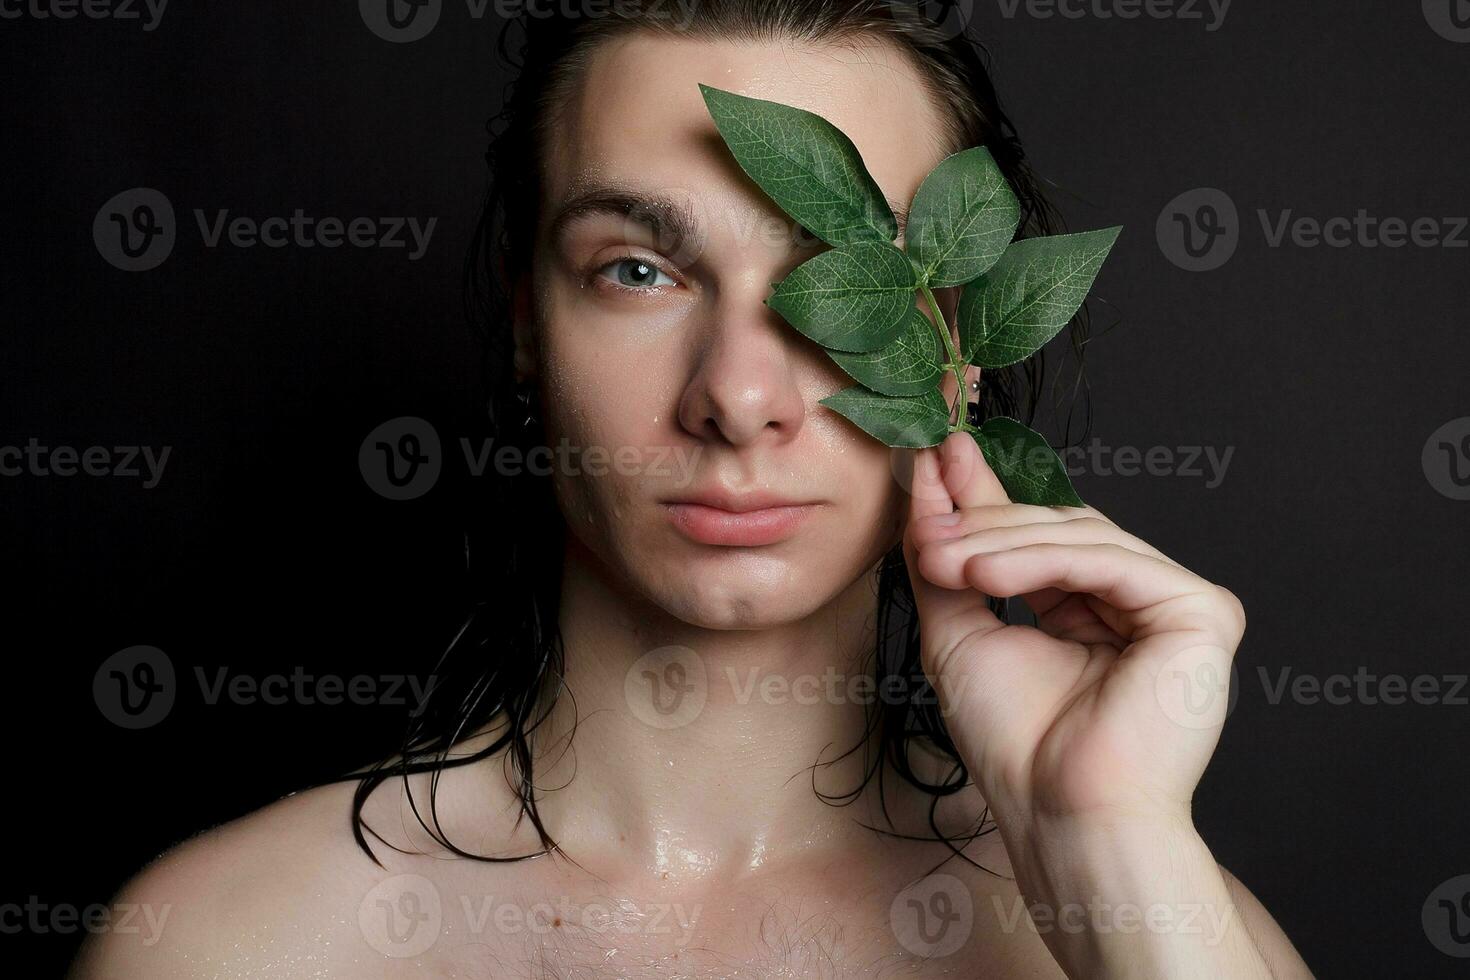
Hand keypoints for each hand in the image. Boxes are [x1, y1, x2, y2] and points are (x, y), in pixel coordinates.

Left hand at [902, 431, 1245, 835]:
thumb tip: (930, 483)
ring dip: (996, 538)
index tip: (935, 456)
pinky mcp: (1202, 613)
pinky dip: (1039, 559)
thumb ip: (947, 562)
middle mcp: (1140, 602)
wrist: (1061, 813)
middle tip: (924, 517)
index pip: (1039, 534)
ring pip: (1080, 536)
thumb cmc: (1018, 745)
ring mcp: (1177, 604)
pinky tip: (982, 570)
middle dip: (982, 515)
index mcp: (1095, 608)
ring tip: (938, 553)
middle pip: (1059, 526)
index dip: (985, 494)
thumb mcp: (961, 633)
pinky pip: (1110, 562)